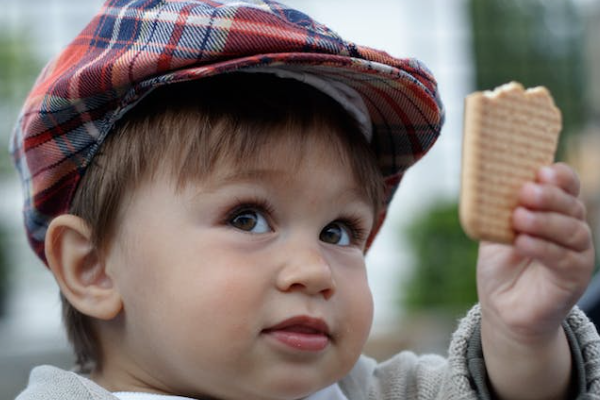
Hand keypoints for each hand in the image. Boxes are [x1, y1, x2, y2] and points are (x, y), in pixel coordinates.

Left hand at [477, 162, 594, 341]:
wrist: (503, 306)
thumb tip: (486, 185)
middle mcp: (571, 226)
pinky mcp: (574, 276)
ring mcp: (577, 251)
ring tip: (519, 218)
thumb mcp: (495, 230)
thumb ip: (496, 210)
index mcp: (554, 209)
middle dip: (549, 196)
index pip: (567, 185)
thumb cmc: (501, 263)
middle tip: (526, 192)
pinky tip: (523, 242)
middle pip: (571, 205)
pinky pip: (563, 258)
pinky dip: (543, 247)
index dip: (559, 176)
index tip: (542, 170)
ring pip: (572, 230)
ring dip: (545, 221)